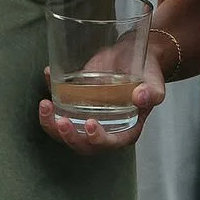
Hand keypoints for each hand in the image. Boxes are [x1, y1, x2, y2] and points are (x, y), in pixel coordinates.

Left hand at [38, 46, 169, 154]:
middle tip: (60, 121)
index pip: (110, 143)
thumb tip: (141, 97)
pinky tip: (48, 75)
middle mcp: (104, 129)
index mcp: (125, 130)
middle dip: (69, 136)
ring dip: (51, 124)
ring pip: (65, 131)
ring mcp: (87, 117)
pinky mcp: (75, 104)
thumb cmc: (146, 73)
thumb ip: (152, 92)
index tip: (90, 124)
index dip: (98, 139)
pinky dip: (51, 95)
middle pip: (82, 144)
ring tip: (45, 105)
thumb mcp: (154, 82)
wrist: (132, 55)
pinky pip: (59, 106)